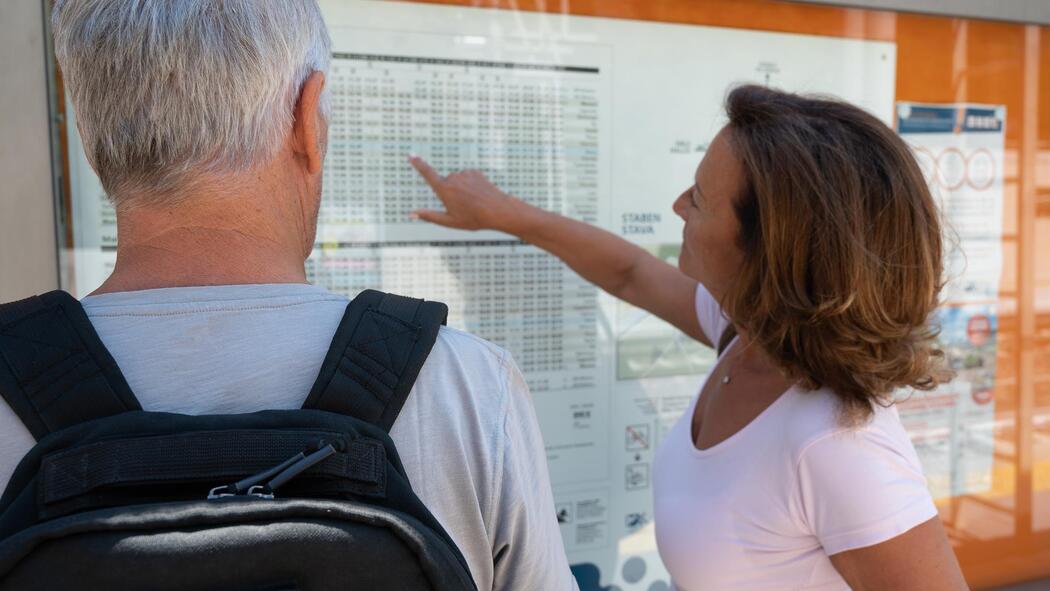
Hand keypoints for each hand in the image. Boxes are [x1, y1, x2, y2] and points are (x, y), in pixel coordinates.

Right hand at [408, 155, 526, 232]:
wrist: (497, 210)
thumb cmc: (473, 219)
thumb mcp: (449, 221)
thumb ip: (429, 216)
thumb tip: (410, 214)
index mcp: (444, 190)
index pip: (427, 174)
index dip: (418, 164)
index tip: (411, 155)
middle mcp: (453, 179)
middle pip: (445, 183)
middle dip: (450, 193)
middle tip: (463, 206)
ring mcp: (464, 174)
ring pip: (457, 180)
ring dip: (461, 189)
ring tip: (473, 201)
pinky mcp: (474, 171)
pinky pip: (467, 177)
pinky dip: (470, 184)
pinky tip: (478, 194)